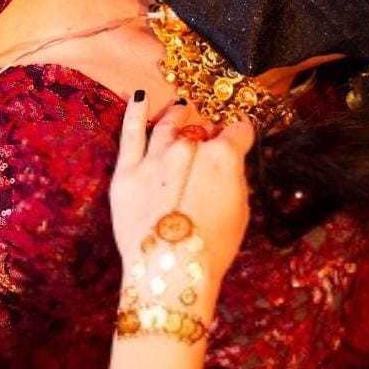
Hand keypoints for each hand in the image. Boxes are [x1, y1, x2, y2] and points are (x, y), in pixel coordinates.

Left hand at [109, 95, 255, 289]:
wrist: (170, 270)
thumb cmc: (213, 248)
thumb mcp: (240, 212)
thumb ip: (235, 179)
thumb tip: (230, 165)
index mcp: (223, 156)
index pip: (238, 132)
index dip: (241, 135)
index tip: (240, 137)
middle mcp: (189, 147)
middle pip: (201, 131)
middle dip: (208, 134)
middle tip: (208, 140)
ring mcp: (155, 156)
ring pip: (167, 124)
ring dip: (176, 115)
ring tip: (180, 108)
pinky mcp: (127, 170)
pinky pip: (130, 132)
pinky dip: (135, 112)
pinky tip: (139, 98)